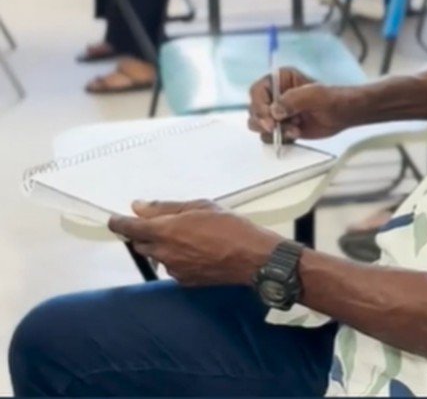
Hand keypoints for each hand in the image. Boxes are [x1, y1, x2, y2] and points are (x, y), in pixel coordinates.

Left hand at [108, 200, 280, 285]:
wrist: (252, 257)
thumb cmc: (230, 227)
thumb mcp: (200, 206)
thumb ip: (166, 207)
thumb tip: (139, 207)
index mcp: (164, 231)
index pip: (129, 228)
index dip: (118, 223)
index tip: (113, 220)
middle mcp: (163, 252)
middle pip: (141, 244)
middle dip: (145, 235)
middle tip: (164, 225)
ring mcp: (173, 269)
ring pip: (158, 257)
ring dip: (164, 247)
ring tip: (189, 239)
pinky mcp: (185, 281)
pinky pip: (173, 268)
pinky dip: (178, 259)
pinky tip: (198, 252)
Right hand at [247, 68, 362, 141]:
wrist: (343, 115)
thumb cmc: (332, 99)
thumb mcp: (314, 95)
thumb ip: (293, 100)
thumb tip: (274, 112)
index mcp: (279, 80)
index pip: (256, 91)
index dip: (259, 106)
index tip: (269, 120)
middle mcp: (274, 95)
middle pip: (253, 109)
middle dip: (264, 122)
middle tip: (277, 128)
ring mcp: (276, 112)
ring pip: (258, 125)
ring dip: (274, 131)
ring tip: (294, 129)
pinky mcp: (281, 127)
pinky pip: (269, 136)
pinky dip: (280, 139)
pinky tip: (296, 134)